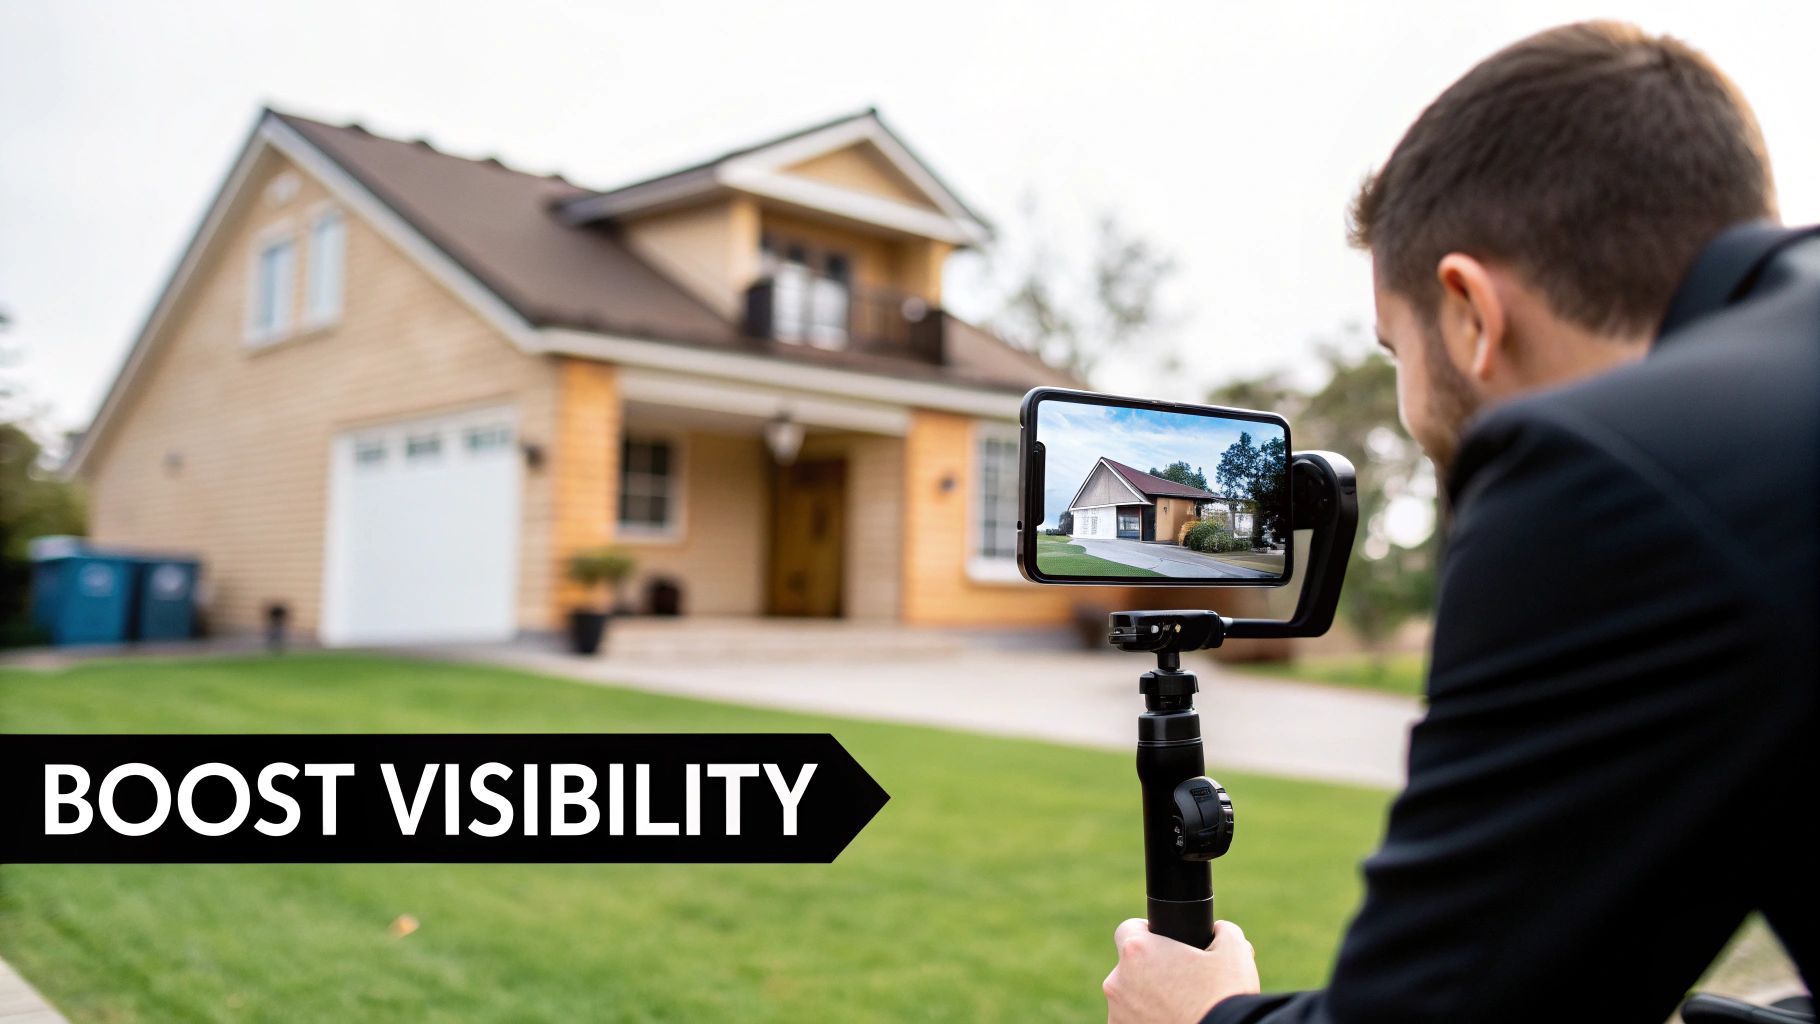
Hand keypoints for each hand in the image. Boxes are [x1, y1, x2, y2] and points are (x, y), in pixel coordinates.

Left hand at [1103, 918, 1259, 1023]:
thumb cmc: (1224, 997)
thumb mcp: (1234, 951)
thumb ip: (1221, 930)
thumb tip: (1218, 930)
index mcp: (1137, 951)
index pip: (1129, 929)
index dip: (1148, 934)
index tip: (1165, 945)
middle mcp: (1117, 982)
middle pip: (1129, 965)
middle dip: (1150, 969)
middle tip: (1179, 979)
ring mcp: (1117, 1012)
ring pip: (1128, 995)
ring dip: (1145, 996)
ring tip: (1177, 1004)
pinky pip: (1130, 1019)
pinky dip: (1144, 1019)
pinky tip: (1169, 1020)